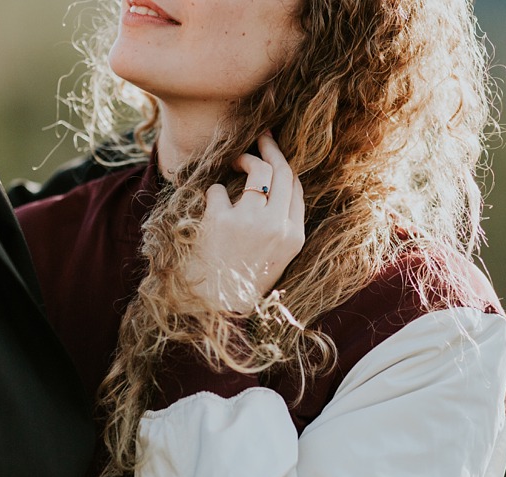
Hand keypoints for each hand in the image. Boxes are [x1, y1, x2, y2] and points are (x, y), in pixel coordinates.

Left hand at [176, 133, 304, 316]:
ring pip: (255, 170)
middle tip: (260, 136)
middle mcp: (277, 227)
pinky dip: (212, 194)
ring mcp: (250, 222)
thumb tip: (275, 183)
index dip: (284, 164)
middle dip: (270, 147)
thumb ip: (281, 225)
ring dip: (243, 160)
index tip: (274, 152)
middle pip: (281, 171)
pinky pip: (217, 190)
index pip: (295, 187)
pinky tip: (210, 210)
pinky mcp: (221, 221)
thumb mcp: (275, 258)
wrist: (216, 310)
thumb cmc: (244, 283)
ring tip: (233, 164)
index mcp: (294, 237)